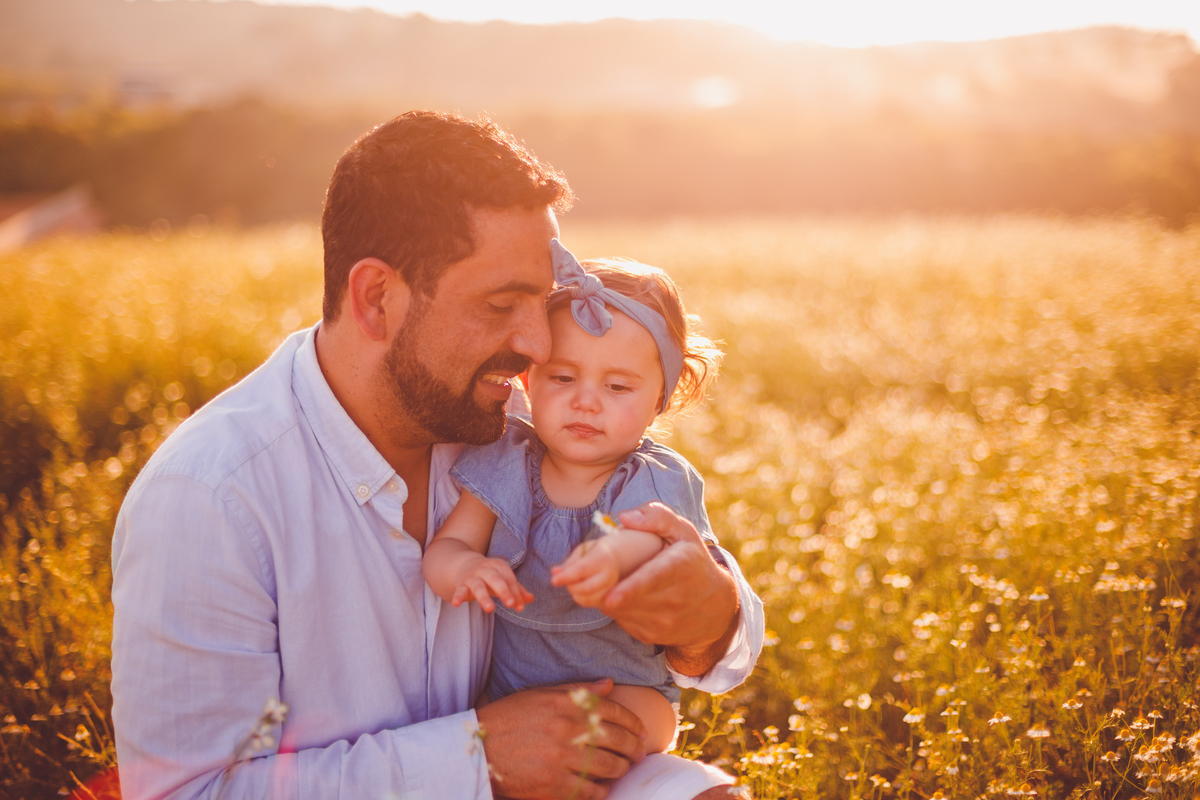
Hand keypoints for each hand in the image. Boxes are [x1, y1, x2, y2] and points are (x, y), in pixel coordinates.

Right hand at [450, 557, 533, 612]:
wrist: (464, 564)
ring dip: (484, 597)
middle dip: (503, 591)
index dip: (515, 593)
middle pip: (495, 579)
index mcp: (499, 567)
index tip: (520, 607)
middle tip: (510, 604)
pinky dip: (458, 596)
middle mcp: (486, 570)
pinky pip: (460, 591)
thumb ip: (517, 590)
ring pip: (478, 586)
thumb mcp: (504, 580)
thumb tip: (531, 599)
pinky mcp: (462, 584)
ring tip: (490, 609)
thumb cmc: (490, 575)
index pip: (509, 580)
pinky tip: (456, 604)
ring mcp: (473, 577)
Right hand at [477, 679, 647, 799]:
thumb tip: (609, 684)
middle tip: (638, 754)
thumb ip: (578, 690)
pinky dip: (602, 790)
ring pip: (610, 767)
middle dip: (634, 748)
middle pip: (617, 740)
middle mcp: (569, 729)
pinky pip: (591, 791)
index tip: (640, 731)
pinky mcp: (555, 785)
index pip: (615, 712)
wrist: (479, 749)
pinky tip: (602, 787)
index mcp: (567, 704)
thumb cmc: (510, 718)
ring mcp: (563, 759)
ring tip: (622, 769)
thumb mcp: (541, 695)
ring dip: (621, 769)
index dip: (633, 723)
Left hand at [550, 539, 620, 607]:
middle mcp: (609, 574)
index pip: (581, 570)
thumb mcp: (581, 552)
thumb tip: (554, 572)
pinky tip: (578, 590)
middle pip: (585, 588)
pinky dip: (580, 599)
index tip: (553, 581)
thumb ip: (568, 564)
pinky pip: (591, 604)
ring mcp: (611, 587)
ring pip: (587, 599)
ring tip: (573, 583)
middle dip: (570, 586)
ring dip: (574, 594)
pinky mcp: (609, 596)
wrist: (615, 559)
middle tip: (564, 579)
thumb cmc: (593, 553)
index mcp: (602, 558)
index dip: (566, 577)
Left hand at [599, 503, 739, 676]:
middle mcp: (673, 599)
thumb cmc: (693, 561)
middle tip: (563, 576)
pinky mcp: (650, 636)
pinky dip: (612, 607)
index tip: (611, 596)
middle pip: (627, 598)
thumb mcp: (684, 532)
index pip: (653, 580)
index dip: (631, 589)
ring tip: (592, 579)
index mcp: (679, 568)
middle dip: (596, 588)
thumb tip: (624, 517)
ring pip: (619, 610)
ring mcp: (662, 622)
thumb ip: (658, 516)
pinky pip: (621, 620)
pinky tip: (615, 593)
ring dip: (602, 595)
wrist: (715, 608)